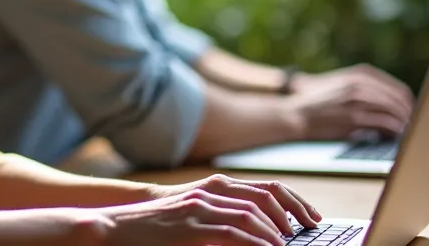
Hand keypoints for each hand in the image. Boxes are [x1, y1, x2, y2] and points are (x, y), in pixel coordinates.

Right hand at [95, 174, 320, 244]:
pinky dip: (253, 241)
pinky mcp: (191, 226)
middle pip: (264, 196)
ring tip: (289, 243)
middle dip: (292, 212)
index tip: (309, 215)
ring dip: (274, 230)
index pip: (265, 188)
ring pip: (250, 214)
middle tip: (308, 228)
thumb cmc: (157, 226)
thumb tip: (256, 233)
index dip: (292, 200)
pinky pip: (231, 232)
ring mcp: (200, 207)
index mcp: (215, 187)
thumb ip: (222, 220)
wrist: (119, 225)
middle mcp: (211, 192)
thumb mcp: (194, 217)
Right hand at [289, 64, 414, 139]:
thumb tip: (389, 103)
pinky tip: (397, 136)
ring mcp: (357, 100)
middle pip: (399, 99)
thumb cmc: (318, 102)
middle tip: (416, 127)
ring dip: (405, 123)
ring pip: (394, 111)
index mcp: (361, 74)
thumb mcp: (341, 84)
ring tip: (409, 134)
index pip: (397, 88)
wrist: (295, 114)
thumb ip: (364, 88)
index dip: (408, 103)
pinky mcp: (353, 118)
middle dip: (410, 114)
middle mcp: (361, 84)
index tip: (413, 115)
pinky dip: (395, 131)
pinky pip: (384, 123)